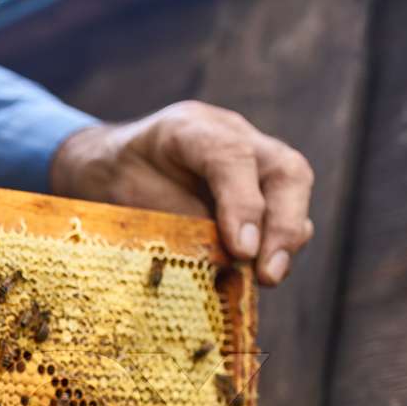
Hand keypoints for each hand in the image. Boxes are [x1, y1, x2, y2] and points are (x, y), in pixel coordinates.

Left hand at [49, 101, 313, 285]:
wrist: (113, 165)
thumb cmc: (116, 180)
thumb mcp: (124, 196)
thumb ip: (172, 219)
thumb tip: (219, 262)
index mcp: (189, 129)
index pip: (229, 155)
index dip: (241, 203)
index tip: (242, 250)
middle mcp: (232, 135)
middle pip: (283, 169)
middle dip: (282, 224)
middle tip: (266, 273)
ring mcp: (252, 156)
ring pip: (293, 185)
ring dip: (288, 236)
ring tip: (268, 277)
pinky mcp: (260, 184)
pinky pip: (286, 208)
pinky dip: (281, 242)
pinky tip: (264, 273)